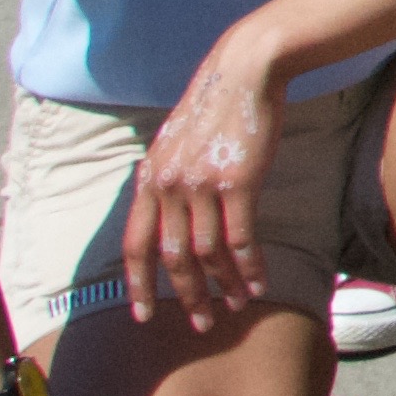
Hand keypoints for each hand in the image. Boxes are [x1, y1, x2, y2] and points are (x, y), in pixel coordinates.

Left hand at [120, 31, 297, 333]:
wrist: (245, 71)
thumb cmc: (215, 105)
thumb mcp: (175, 141)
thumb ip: (167, 177)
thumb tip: (167, 212)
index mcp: (150, 179)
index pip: (135, 244)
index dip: (138, 283)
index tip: (144, 314)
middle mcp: (169, 186)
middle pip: (173, 257)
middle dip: (186, 296)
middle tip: (201, 324)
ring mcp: (201, 185)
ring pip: (208, 253)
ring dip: (224, 286)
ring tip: (237, 306)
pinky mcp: (237, 183)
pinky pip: (240, 238)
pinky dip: (249, 266)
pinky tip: (260, 283)